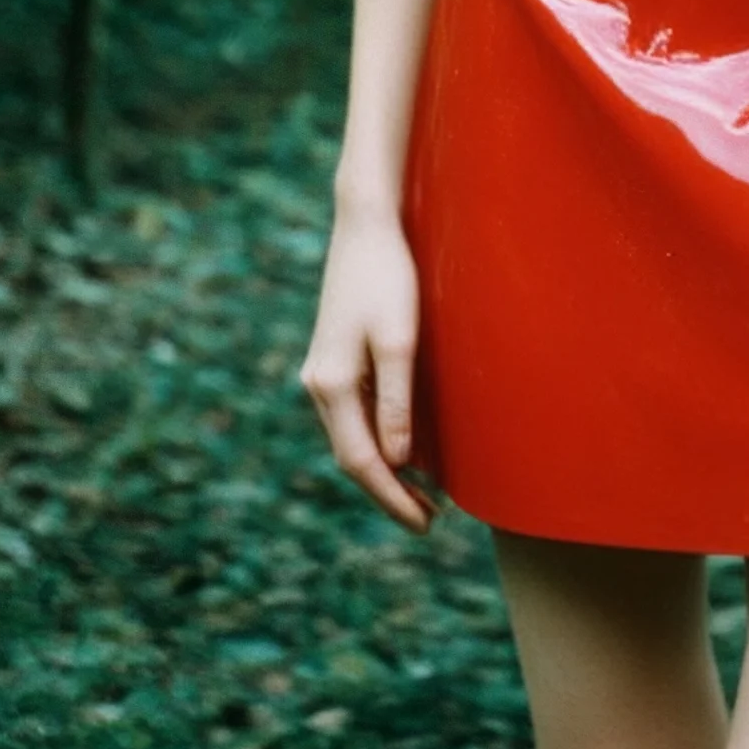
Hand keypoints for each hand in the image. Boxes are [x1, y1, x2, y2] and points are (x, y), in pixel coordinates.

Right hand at [298, 204, 437, 534]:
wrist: (366, 225)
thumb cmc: (389, 278)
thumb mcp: (400, 341)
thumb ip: (397, 403)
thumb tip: (399, 461)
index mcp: (331, 385)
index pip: (362, 461)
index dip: (393, 497)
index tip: (426, 523)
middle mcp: (318, 384)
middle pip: (352, 455)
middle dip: (389, 491)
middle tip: (429, 519)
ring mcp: (323, 371)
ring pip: (351, 436)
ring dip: (384, 468)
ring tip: (423, 493)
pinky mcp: (335, 357)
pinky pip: (354, 414)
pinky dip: (378, 438)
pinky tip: (406, 447)